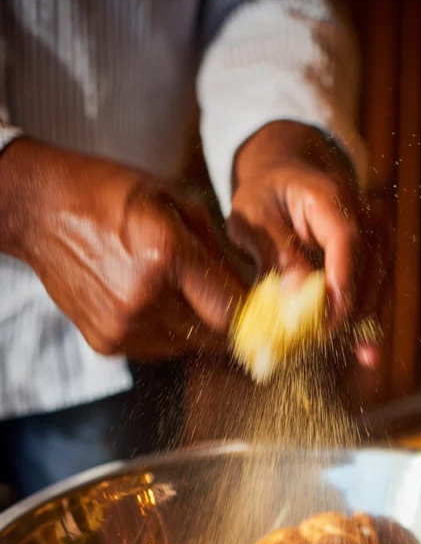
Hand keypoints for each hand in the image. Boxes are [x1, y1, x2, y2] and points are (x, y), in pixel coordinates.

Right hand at [0, 139, 243, 358]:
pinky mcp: (106, 342)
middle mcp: (145, 299)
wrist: (40, 210)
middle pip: (211, 336)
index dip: (249, 313)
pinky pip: (155, 348)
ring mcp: (123, 326)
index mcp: (166, 256)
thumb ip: (216, 247)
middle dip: (223, 321)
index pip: (229, 310)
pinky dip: (164, 332)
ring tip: (177, 293)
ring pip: (185, 346)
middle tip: (222, 302)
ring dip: (193, 327)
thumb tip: (249, 286)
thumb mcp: (172, 200)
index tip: (257, 309)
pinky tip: (149, 301)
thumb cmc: (109, 195)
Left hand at [227, 121, 386, 366]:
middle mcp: (362, 210)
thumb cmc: (262, 196)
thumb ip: (275, 255)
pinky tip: (364, 353)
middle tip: (318, 341)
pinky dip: (368, 319)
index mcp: (328, 195)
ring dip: (360, 319)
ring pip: (380, 282)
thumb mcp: (253, 220)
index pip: (347, 241)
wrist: (282, 174)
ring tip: (336, 349)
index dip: (341, 286)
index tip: (327, 324)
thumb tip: (296, 298)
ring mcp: (376, 230)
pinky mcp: (377, 251)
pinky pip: (379, 288)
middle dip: (347, 310)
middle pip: (370, 266)